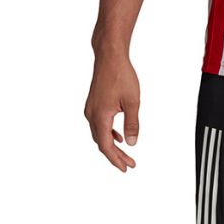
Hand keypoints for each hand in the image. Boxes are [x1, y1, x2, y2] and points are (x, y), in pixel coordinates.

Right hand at [84, 51, 140, 170]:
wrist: (109, 56)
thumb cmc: (122, 75)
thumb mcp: (132, 101)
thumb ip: (132, 123)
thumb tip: (132, 143)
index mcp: (100, 117)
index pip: (106, 146)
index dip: (116, 159)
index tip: (126, 167)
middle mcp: (91, 115)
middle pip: (102, 142)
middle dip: (115, 155)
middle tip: (129, 164)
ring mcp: (90, 109)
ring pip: (99, 134)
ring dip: (111, 144)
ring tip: (125, 153)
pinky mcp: (93, 103)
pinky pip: (99, 124)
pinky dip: (108, 133)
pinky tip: (118, 135)